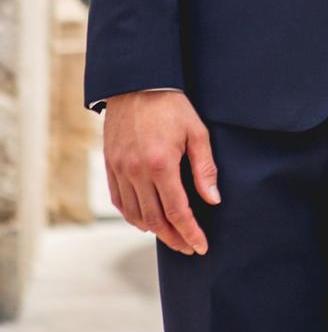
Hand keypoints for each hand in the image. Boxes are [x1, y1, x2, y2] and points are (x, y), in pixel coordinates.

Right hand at [102, 90, 219, 255]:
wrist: (136, 83)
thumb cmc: (171, 105)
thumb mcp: (196, 131)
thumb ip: (205, 168)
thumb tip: (212, 199)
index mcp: (161, 164)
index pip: (177, 211)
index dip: (190, 232)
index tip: (201, 246)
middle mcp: (136, 172)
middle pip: (155, 219)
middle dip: (174, 238)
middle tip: (188, 247)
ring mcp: (120, 170)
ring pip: (135, 215)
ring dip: (153, 231)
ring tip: (171, 236)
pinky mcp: (110, 166)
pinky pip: (119, 202)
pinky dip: (133, 216)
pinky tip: (146, 220)